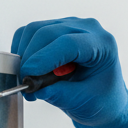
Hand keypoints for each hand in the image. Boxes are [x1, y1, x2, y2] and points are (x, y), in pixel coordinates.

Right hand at [11, 17, 127, 127]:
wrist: (104, 98)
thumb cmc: (102, 100)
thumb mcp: (84, 102)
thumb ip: (59, 95)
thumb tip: (33, 87)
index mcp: (103, 45)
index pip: (69, 43)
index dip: (45, 58)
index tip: (28, 75)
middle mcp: (88, 29)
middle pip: (48, 33)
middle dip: (31, 58)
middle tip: (25, 83)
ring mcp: (71, 25)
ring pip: (35, 30)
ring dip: (25, 55)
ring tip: (29, 81)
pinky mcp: (56, 28)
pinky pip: (30, 33)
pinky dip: (23, 50)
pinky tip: (29, 69)